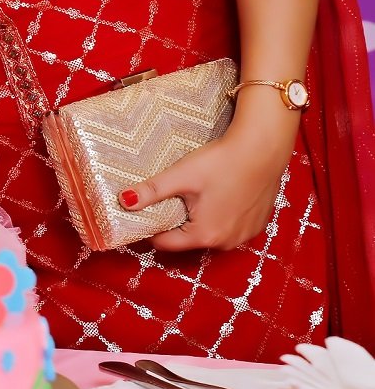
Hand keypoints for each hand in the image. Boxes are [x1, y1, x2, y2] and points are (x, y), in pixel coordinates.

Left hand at [123, 99, 297, 253]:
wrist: (264, 145)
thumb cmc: (223, 160)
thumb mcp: (182, 175)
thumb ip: (152, 191)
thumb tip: (123, 200)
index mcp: (204, 236)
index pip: (165, 243)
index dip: (155, 226)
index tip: (155, 208)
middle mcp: (225, 243)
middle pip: (188, 240)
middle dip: (180, 222)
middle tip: (181, 196)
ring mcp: (244, 236)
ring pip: (210, 234)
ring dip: (202, 221)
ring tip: (203, 194)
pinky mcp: (257, 226)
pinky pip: (231, 228)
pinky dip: (223, 217)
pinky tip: (223, 195)